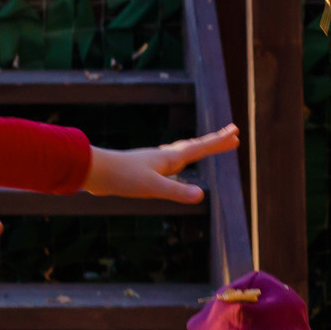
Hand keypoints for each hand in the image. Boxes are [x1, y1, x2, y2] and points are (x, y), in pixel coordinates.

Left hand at [84, 125, 239, 201]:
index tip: (236, 134)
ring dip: (198, 147)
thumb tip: (201, 196)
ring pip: (182, 151)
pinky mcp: (144, 169)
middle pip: (195, 145)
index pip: (200, 148)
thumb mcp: (152, 188)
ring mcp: (154, 161)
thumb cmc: (122, 178)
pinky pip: (171, 162)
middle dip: (214, 141)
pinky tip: (174, 167)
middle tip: (232, 134)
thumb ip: (176, 192)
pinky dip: (181, 159)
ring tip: (207, 146)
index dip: (218, 142)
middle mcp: (164, 156)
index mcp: (169, 158)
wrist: (94, 172)